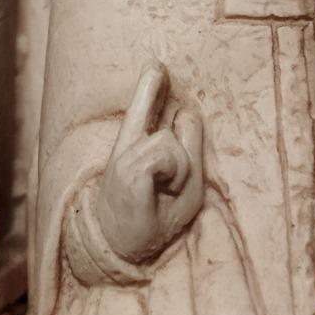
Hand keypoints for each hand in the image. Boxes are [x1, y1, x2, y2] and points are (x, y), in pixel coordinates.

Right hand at [96, 60, 202, 262]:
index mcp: (138, 152)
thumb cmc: (157, 217)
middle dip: (150, 92)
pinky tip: (165, 188)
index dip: (149, 88)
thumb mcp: (187, 184)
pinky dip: (174, 171)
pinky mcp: (128, 168)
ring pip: (170, 142)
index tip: (155, 66)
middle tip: (157, 74)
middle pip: (147, 111)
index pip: (144, 113)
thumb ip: (188, 148)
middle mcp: (128, 149)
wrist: (126, 247)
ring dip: (180, 166)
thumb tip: (186, 114)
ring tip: (168, 188)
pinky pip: (166, 154)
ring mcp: (126, 157)